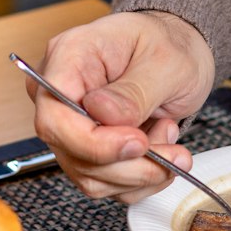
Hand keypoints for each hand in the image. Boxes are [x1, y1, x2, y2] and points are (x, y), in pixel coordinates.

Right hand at [27, 10, 214, 202]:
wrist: (177, 52)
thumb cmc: (166, 44)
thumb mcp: (165, 60)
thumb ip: (133, 91)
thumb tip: (103, 114)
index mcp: (68, 58)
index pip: (54, 116)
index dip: (93, 142)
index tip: (138, 143)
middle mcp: (59, 96)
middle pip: (72, 153)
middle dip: (129, 164)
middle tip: (174, 151)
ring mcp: (71, 128)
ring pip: (92, 178)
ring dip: (142, 171)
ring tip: (169, 136)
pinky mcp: (88, 153)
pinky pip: (109, 185)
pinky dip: (143, 178)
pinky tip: (161, 148)